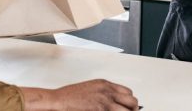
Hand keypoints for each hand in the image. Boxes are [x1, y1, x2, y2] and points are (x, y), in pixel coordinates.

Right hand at [20, 79, 139, 110]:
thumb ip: (104, 92)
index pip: (128, 92)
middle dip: (132, 109)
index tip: (128, 107)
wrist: (58, 101)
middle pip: (132, 102)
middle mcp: (107, 92)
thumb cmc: (70, 96)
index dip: (129, 102)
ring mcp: (105, 103)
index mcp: (105, 84)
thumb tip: (113, 100)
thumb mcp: (91, 88)